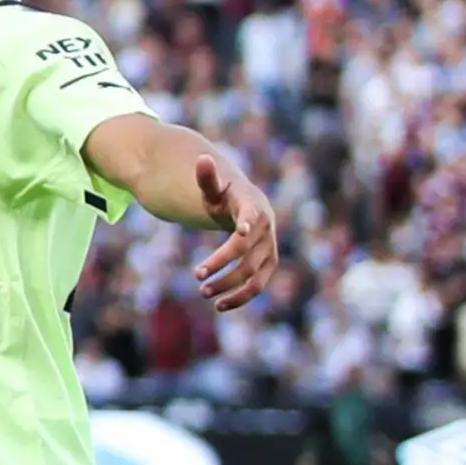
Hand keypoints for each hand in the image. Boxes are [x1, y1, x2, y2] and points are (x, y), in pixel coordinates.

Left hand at [190, 153, 278, 312]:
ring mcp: (269, 249)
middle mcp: (267, 229)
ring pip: (255, 274)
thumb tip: (202, 158)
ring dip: (231, 286)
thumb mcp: (212, 188)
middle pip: (247, 253)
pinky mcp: (268, 264)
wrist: (244, 207)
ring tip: (205, 294)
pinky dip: (241, 297)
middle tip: (196, 277)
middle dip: (222, 265)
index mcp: (254, 207)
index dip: (246, 224)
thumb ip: (206, 177)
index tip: (238, 232)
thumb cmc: (224, 196)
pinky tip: (220, 306)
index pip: (251, 217)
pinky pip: (259, 285)